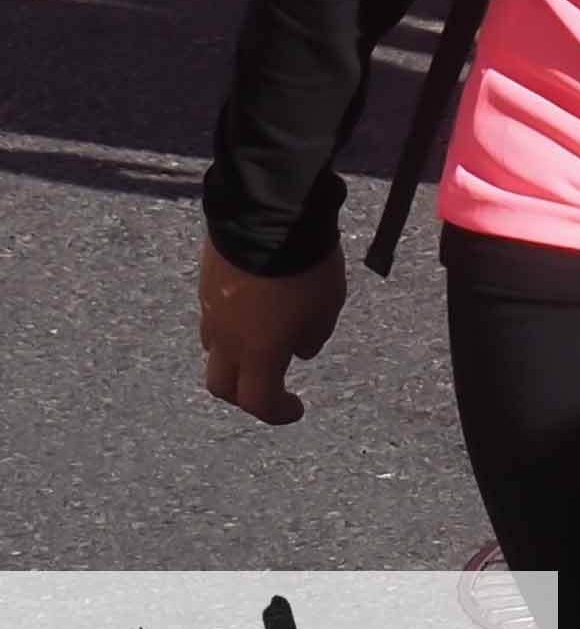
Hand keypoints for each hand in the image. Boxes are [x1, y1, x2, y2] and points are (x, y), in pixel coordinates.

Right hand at [198, 238, 345, 426]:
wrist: (267, 216)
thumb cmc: (306, 267)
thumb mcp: (326, 306)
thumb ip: (313, 336)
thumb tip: (299, 351)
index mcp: (257, 353)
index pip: (258, 401)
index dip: (277, 412)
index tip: (295, 409)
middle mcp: (225, 340)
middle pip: (223, 385)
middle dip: (245, 394)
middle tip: (269, 387)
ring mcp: (209, 312)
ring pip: (214, 351)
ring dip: (235, 358)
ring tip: (262, 344)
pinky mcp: (204, 285)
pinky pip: (213, 319)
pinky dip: (230, 327)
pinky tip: (251, 312)